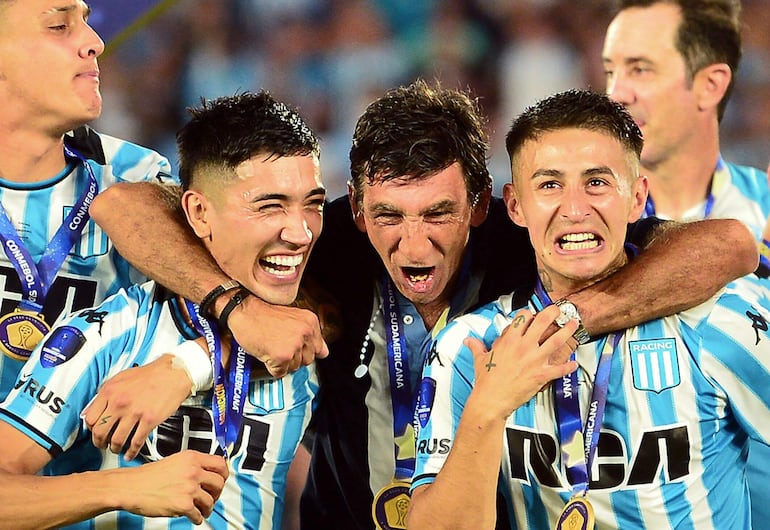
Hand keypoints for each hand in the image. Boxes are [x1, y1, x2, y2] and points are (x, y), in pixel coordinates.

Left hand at [83, 354, 192, 459]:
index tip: (95, 431)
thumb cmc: (150, 374)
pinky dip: (132, 452)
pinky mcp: (149, 420)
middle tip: (103, 444)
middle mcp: (120, 403)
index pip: (90, 418)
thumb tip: (91, 409)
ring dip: (115, 448)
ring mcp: (134, 412)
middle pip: (100, 432)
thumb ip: (105, 393)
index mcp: (110, 391)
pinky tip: (131, 453)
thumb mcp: (121, 378)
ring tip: (117, 448)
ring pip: (117, 440)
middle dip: (100, 443)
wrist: (173, 373)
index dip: (91, 429)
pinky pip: (136, 442)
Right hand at [118, 450, 227, 523]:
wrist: (131, 487)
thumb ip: (193, 465)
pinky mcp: (183, 504)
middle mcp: (193, 471)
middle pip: (219, 483)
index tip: (221, 480)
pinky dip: (197, 518)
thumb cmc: (149, 476)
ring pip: (210, 501)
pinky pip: (198, 515)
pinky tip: (193, 517)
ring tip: (202, 510)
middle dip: (217, 493)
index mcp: (192, 458)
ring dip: (208, 508)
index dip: (223, 474)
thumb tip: (208, 473)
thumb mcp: (176, 461)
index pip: (221, 464)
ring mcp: (189, 488)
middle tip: (212, 497)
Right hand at [227, 294, 328, 377]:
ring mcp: (294, 345)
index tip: (295, 347)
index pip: (319, 349)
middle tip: (279, 344)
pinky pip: (280, 373)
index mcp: (310, 322)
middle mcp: (305, 333)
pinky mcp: (281, 357)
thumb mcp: (293, 318)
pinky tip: (266, 353)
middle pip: (306, 361)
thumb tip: (324, 353)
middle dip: (293, 358)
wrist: (244, 311)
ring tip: (272, 346)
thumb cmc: (264, 314)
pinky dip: (271, 368)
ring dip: (281, 363)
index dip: (305, 351)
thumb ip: (309, 335)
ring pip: (293, 368)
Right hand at [465, 305, 578, 419]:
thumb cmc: (486, 380)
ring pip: (556, 340)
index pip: (523, 317)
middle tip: (559, 309)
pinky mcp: (541, 375)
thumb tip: (468, 341)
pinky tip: (574, 363)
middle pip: (543, 322)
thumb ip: (476, 346)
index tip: (532, 315)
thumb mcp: (479, 359)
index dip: (528, 313)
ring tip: (574, 324)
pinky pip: (559, 369)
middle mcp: (524, 347)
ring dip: (567, 330)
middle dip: (553, 312)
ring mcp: (534, 360)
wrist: (491, 399)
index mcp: (510, 340)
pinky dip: (568, 366)